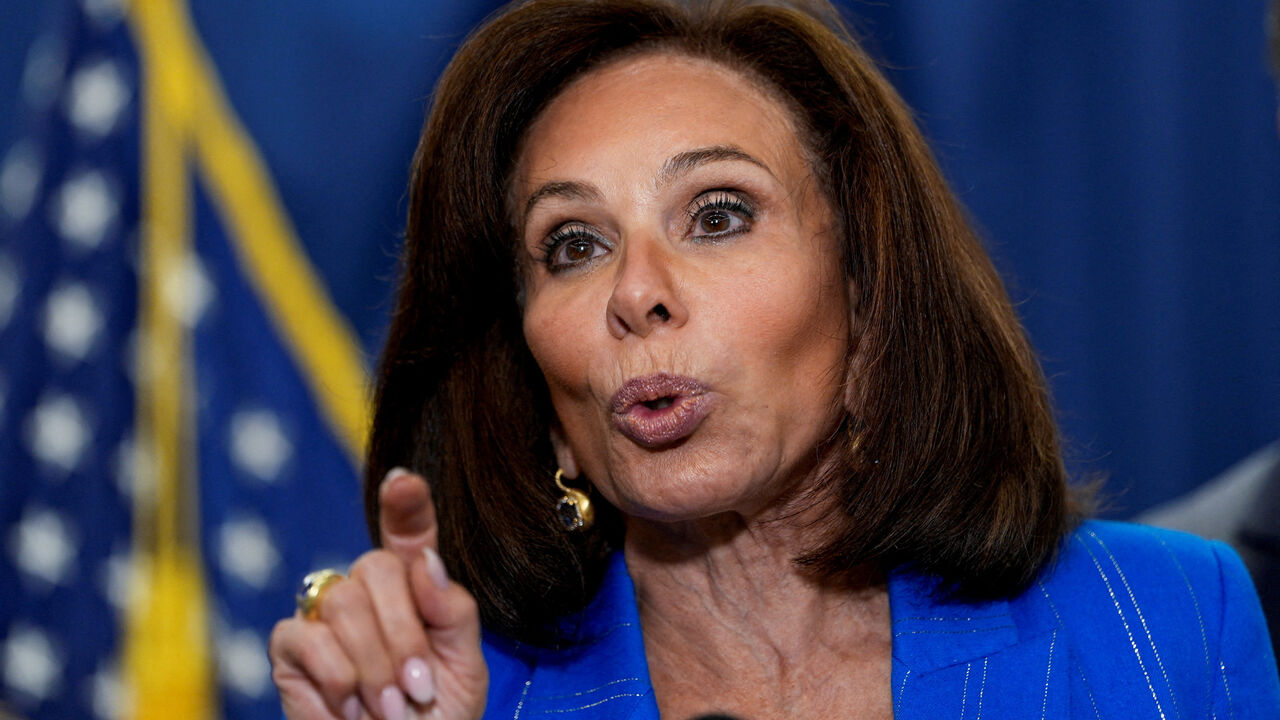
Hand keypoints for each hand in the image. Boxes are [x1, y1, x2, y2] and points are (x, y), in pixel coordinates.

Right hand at [269, 469, 488, 719]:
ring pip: (344, 602)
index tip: (404, 481)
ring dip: (375, 665)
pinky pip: (306, 635)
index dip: (404, 504)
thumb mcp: (466, 663)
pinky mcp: (291, 648)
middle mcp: (368, 590)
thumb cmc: (437, 714)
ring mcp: (326, 614)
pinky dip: (337, 676)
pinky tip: (350, 705)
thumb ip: (454, 610)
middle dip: (403, 634)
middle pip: (378, 567)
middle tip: (416, 690)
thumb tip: (426, 563)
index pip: (408, 533)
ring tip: (390, 708)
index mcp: (416, 586)